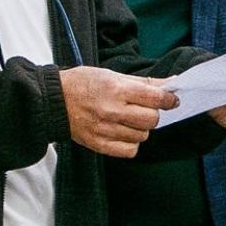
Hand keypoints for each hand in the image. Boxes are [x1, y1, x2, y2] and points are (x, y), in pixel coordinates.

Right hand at [59, 67, 177, 157]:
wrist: (54, 101)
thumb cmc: (83, 84)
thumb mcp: (112, 75)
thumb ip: (143, 83)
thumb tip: (170, 84)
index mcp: (116, 89)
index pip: (155, 98)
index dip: (168, 100)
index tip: (171, 100)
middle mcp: (112, 110)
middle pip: (152, 120)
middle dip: (152, 114)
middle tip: (142, 109)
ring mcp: (105, 130)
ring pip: (142, 136)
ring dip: (140, 128)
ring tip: (126, 120)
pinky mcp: (100, 145)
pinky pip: (130, 150)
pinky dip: (131, 143)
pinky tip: (122, 133)